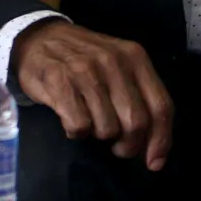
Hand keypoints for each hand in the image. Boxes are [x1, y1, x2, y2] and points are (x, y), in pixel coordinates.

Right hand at [13, 21, 174, 169]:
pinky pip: (79, 126)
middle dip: (128, 145)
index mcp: (135, 58)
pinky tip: (71, 119)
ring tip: (90, 121)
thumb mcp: (119, 66)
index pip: (161, 106)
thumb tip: (155, 153)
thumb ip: (140, 98)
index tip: (154, 163)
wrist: (39, 37)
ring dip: (98, 135)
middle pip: (136, 122)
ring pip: (107, 128)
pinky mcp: (60, 82)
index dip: (161, 140)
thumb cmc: (84, 59)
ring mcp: (86, 71)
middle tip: (117, 146)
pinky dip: (76, 132)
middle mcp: (114, 62)